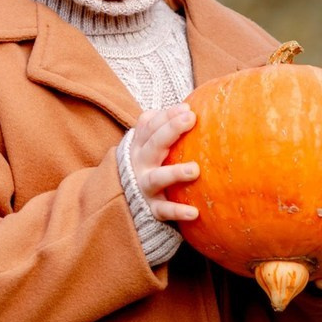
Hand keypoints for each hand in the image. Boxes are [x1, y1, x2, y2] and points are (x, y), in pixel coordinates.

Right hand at [128, 104, 199, 223]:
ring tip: (195, 170)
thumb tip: (189, 108)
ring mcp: (145, 186)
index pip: (151, 125)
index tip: (188, 110)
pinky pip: (164, 210)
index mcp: (141, 145)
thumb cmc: (149, 164)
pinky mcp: (151, 208)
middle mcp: (140, 164)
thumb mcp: (149, 144)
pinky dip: (177, 211)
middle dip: (170, 130)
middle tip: (190, 119)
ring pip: (157, 178)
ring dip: (175, 173)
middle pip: (153, 145)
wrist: (126, 200)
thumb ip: (163, 126)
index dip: (167, 116)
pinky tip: (194, 212)